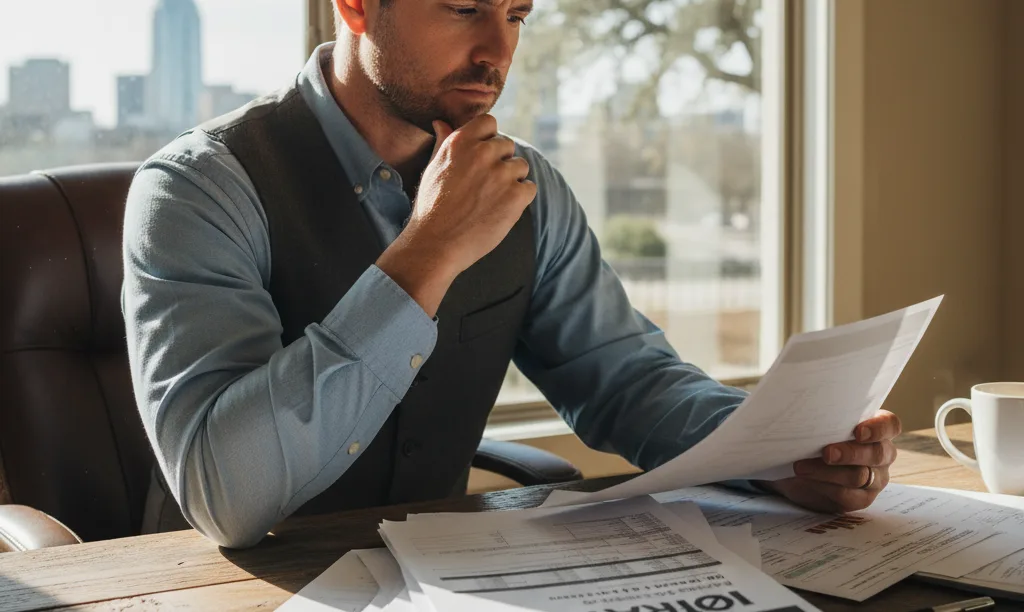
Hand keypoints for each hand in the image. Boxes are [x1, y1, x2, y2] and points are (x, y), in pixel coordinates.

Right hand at [376, 115, 535, 315]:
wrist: (436, 243)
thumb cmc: (431, 207)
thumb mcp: (433, 168)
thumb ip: (443, 142)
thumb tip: (441, 122)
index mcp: (461, 141)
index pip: (489, 122)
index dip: (489, 139)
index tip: (482, 158)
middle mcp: (482, 153)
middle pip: (507, 145)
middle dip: (500, 162)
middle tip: (484, 186)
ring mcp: (501, 174)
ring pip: (521, 166)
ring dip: (512, 180)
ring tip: (492, 199)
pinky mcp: (515, 195)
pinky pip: (530, 187)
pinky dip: (520, 198)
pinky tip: (501, 209)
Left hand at [759, 410, 901, 512]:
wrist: (799, 469)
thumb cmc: (816, 439)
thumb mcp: (821, 426)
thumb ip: (825, 419)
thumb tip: (805, 413)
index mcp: (878, 431)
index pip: (890, 425)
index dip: (878, 428)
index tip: (858, 431)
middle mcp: (882, 455)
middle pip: (876, 454)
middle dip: (850, 453)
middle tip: (826, 452)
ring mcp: (874, 479)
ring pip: (859, 476)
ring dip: (828, 472)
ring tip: (801, 467)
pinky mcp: (860, 499)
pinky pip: (847, 495)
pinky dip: (824, 486)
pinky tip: (807, 479)